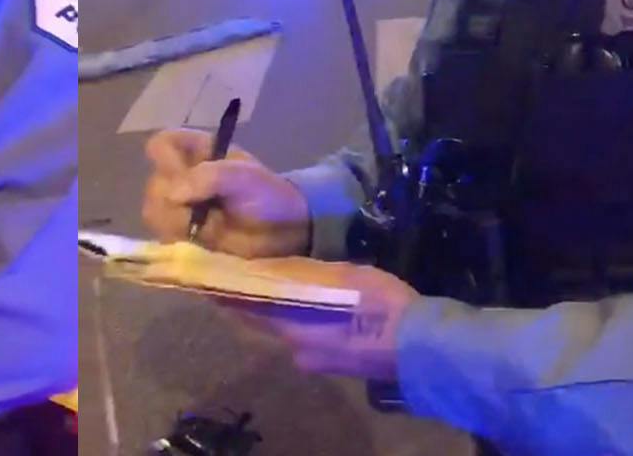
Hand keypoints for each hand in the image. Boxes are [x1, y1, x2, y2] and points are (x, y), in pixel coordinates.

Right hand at [142, 129, 309, 257]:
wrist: (283, 231)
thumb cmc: (266, 194)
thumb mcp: (245, 177)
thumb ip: (210, 177)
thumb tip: (173, 194)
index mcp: (195, 151)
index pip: (160, 145)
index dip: (167, 161)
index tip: (185, 175)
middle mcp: (180, 177)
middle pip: (154, 185)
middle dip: (176, 201)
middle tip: (205, 208)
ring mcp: (178, 208)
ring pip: (154, 214)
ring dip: (179, 223)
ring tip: (210, 226)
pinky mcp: (180, 236)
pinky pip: (163, 239)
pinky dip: (182, 241)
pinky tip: (205, 241)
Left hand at [224, 262, 416, 380]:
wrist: (419, 347)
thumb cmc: (380, 306)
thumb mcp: (343, 276)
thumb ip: (305, 273)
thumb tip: (270, 267)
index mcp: (292, 327)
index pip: (246, 308)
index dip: (228, 293)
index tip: (212, 278)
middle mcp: (296, 348)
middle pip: (264, 323)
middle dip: (253, 302)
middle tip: (243, 279)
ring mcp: (316, 361)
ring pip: (287, 332)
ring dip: (280, 313)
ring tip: (279, 289)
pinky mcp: (336, 365)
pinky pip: (309, 340)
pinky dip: (303, 323)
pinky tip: (314, 310)